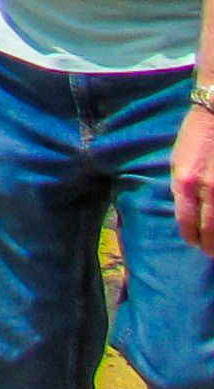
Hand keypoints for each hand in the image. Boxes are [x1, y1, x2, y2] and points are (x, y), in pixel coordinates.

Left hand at [180, 106, 213, 254]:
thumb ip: (181, 187)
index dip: (191, 236)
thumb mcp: (178, 161)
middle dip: (210, 245)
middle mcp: (208, 189)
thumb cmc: (196, 134)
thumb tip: (186, 210)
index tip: (194, 244)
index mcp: (185, 182)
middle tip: (211, 253)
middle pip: (210, 229)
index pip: (187, 221)